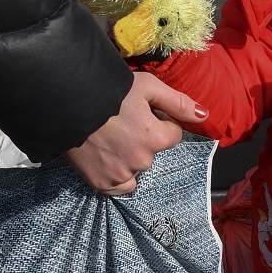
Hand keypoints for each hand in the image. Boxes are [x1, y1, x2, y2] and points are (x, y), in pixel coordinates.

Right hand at [66, 72, 206, 195]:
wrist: (65, 101)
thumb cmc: (108, 89)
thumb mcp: (148, 86)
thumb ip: (178, 103)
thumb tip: (205, 116)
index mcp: (156, 138)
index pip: (171, 134)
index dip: (158, 121)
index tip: (139, 111)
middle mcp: (142, 160)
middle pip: (152, 152)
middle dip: (142, 139)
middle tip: (119, 122)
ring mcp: (120, 174)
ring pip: (136, 169)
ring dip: (128, 158)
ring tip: (108, 138)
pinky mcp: (100, 183)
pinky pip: (119, 186)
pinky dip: (116, 176)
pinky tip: (105, 157)